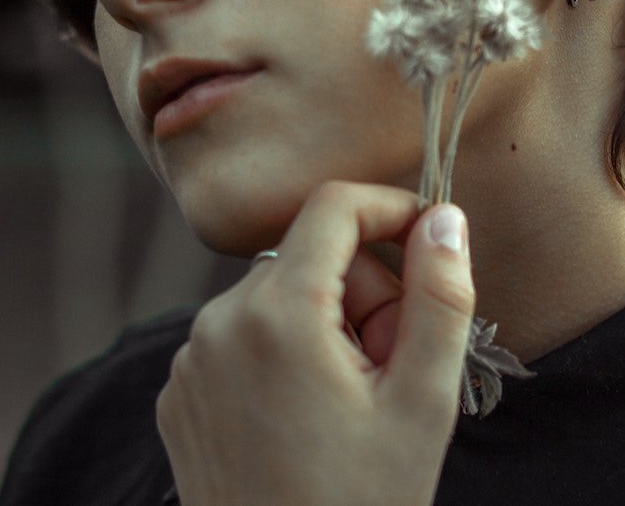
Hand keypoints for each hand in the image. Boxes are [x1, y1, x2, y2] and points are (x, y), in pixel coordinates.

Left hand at [155, 181, 474, 505]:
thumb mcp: (422, 402)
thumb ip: (441, 297)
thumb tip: (444, 217)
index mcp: (277, 314)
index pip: (335, 206)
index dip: (391, 208)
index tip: (430, 243)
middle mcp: (217, 323)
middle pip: (313, 254)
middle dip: (367, 291)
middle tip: (395, 364)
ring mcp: (190, 360)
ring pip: (281, 294)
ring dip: (328, 322)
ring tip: (352, 400)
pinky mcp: (180, 392)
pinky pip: (245, 334)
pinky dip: (285, 350)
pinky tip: (307, 417)